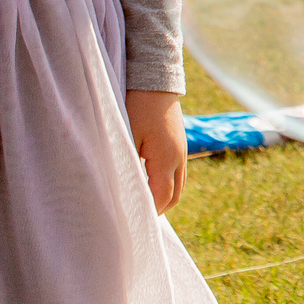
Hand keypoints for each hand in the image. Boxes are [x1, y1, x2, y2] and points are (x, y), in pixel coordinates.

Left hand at [127, 89, 186, 212]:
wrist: (155, 80)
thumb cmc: (136, 107)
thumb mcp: (127, 137)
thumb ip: (127, 165)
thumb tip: (122, 191)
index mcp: (166, 159)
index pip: (160, 199)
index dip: (147, 214)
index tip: (130, 223)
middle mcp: (178, 159)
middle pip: (174, 197)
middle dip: (157, 210)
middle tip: (135, 218)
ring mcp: (181, 152)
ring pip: (178, 186)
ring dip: (162, 198)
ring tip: (141, 204)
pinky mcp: (179, 145)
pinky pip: (177, 174)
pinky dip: (165, 185)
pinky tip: (148, 183)